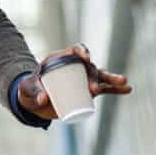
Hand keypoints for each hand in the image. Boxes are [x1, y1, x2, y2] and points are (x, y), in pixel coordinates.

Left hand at [17, 43, 131, 119]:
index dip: (82, 52)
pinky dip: (115, 90)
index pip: (75, 51)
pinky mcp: (87, 91)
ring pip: (100, 77)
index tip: (86, 58)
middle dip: (94, 77)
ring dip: (112, 79)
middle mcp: (75, 67)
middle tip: (93, 90)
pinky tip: (128, 90)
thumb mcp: (27, 90)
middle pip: (89, 68)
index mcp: (61, 59)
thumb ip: (33, 92)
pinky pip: (105, 89)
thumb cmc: (29, 91)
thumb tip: (44, 98)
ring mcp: (82, 79)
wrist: (34, 103)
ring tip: (124, 83)